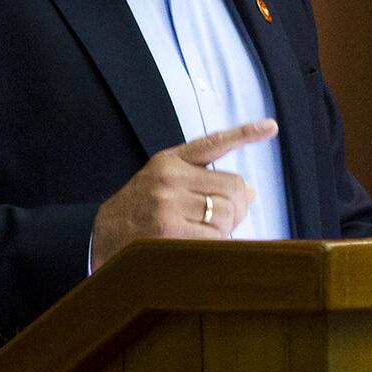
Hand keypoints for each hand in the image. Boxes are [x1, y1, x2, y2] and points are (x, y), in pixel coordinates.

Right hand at [91, 119, 278, 267]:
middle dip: (237, 206)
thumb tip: (250, 192)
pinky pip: (214, 238)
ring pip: (227, 213)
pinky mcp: (169, 233)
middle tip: (226, 218)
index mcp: (170, 160)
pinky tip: (199, 244)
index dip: (246, 134)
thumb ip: (204, 180)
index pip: (214, 143)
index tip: (272, 127)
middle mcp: (170, 178)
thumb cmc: (140, 210)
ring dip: (225, 227)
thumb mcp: (164, 181)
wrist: (100, 237)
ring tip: (205, 232)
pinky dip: (216, 244)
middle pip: (233, 188)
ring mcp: (168, 205)